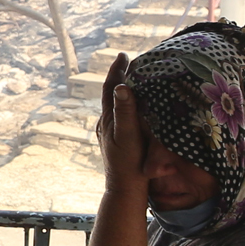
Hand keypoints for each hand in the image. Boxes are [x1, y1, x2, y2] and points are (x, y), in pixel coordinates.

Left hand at [96, 56, 148, 200]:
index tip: (123, 55)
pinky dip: (130, 106)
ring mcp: (111, 133)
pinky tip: (138, 108)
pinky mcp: (118, 142)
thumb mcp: (128, 135)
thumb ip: (125, 111)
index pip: (110, 88)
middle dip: (121, 77)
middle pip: (113, 94)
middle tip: (131, 62)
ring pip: (117, 105)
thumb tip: (121, 86)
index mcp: (108, 118)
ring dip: (125, 91)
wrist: (125, 190)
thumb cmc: (129, 163)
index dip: (116, 70)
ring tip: (136, 79)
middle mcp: (106, 124)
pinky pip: (123, 116)